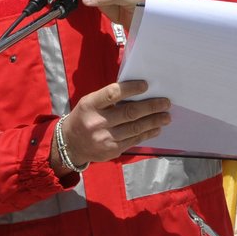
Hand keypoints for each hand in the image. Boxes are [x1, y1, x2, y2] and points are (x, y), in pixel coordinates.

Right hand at [56, 79, 171, 169]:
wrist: (70, 145)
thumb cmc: (84, 118)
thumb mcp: (89, 103)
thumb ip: (108, 98)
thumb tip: (137, 92)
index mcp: (90, 105)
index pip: (113, 94)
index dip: (131, 89)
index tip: (146, 85)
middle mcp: (97, 122)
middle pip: (129, 113)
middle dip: (151, 107)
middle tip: (165, 102)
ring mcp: (105, 138)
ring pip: (135, 128)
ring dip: (153, 121)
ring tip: (166, 116)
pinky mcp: (112, 150)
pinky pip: (134, 140)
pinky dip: (147, 134)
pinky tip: (156, 129)